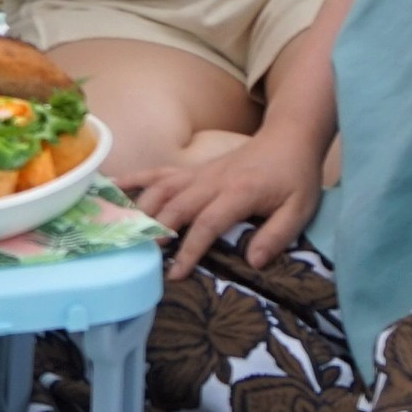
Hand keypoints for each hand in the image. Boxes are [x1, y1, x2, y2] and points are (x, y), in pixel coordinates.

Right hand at [124, 130, 324, 279]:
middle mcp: (213, 181)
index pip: (208, 222)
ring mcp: (198, 173)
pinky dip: (134, 179)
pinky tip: (111, 187)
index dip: (190, 249)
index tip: (176, 274)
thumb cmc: (295, 177)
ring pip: (162, 189)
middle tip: (144, 258)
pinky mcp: (192, 170)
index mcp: (239, 192)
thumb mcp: (299, 209)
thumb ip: (277, 235)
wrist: (288, 137)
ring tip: (127, 234)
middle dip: (158, 232)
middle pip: (176, 206)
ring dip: (142, 211)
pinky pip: (158, 173)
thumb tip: (254, 263)